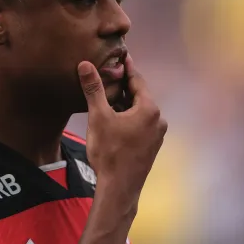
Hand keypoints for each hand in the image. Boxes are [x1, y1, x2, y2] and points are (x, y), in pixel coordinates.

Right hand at [77, 54, 167, 193]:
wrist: (119, 189)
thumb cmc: (109, 152)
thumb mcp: (98, 117)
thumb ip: (94, 89)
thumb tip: (86, 64)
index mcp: (149, 109)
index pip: (137, 80)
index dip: (126, 67)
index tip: (121, 55)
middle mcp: (158, 119)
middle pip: (139, 95)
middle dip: (124, 85)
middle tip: (110, 73)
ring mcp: (157, 135)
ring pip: (139, 111)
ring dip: (125, 103)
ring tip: (109, 95)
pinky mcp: (152, 146)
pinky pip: (140, 124)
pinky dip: (129, 117)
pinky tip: (115, 119)